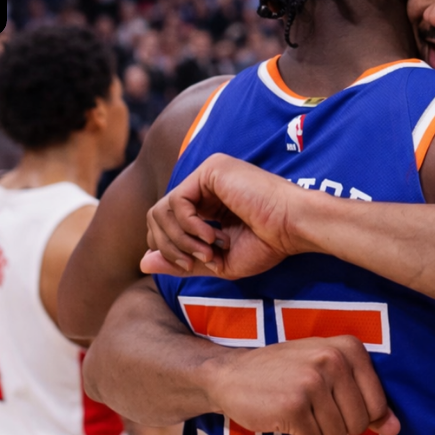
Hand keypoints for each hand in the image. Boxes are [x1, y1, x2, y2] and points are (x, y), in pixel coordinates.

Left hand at [141, 154, 310, 278]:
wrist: (293, 227)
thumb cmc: (267, 245)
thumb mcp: (217, 261)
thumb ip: (181, 260)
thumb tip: (141, 263)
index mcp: (207, 204)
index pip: (164, 223)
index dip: (168, 249)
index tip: (192, 265)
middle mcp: (203, 185)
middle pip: (155, 216)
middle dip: (169, 246)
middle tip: (194, 261)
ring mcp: (206, 174)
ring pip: (161, 209)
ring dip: (179, 239)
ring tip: (207, 251)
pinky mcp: (210, 170)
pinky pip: (176, 201)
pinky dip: (189, 226)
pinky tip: (212, 236)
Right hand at [203, 336, 400, 434]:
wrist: (232, 374)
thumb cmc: (287, 372)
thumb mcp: (329, 373)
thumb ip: (366, 399)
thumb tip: (396, 430)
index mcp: (348, 347)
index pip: (378, 403)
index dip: (360, 414)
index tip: (335, 403)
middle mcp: (333, 359)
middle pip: (359, 423)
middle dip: (338, 425)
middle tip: (312, 407)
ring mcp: (313, 382)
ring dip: (318, 432)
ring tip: (299, 410)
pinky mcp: (294, 406)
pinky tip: (285, 417)